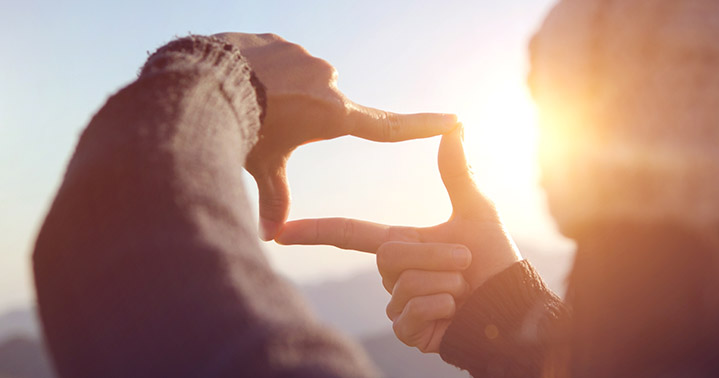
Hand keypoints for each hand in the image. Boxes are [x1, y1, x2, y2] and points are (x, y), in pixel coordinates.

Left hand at [214, 32, 458, 239]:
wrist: (205, 83)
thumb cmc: (241, 130)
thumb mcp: (262, 166)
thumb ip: (273, 197)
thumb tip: (269, 237)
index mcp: (332, 114)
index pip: (386, 125)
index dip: (421, 125)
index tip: (453, 119)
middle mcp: (328, 82)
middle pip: (321, 106)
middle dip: (297, 115)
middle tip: (265, 122)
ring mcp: (305, 58)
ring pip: (298, 81)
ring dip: (279, 92)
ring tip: (248, 100)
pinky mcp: (282, 42)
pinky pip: (277, 59)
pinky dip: (263, 72)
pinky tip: (239, 79)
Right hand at [276, 126, 522, 350]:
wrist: (512, 305)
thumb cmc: (495, 259)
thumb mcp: (477, 211)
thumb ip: (458, 172)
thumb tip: (456, 125)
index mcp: (401, 243)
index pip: (349, 234)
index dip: (314, 231)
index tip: (279, 230)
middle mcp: (393, 274)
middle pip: (389, 256)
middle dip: (437, 256)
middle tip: (465, 263)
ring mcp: (398, 304)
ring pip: (404, 285)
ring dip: (446, 283)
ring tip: (464, 288)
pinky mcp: (408, 331)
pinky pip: (411, 314)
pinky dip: (442, 308)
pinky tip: (455, 312)